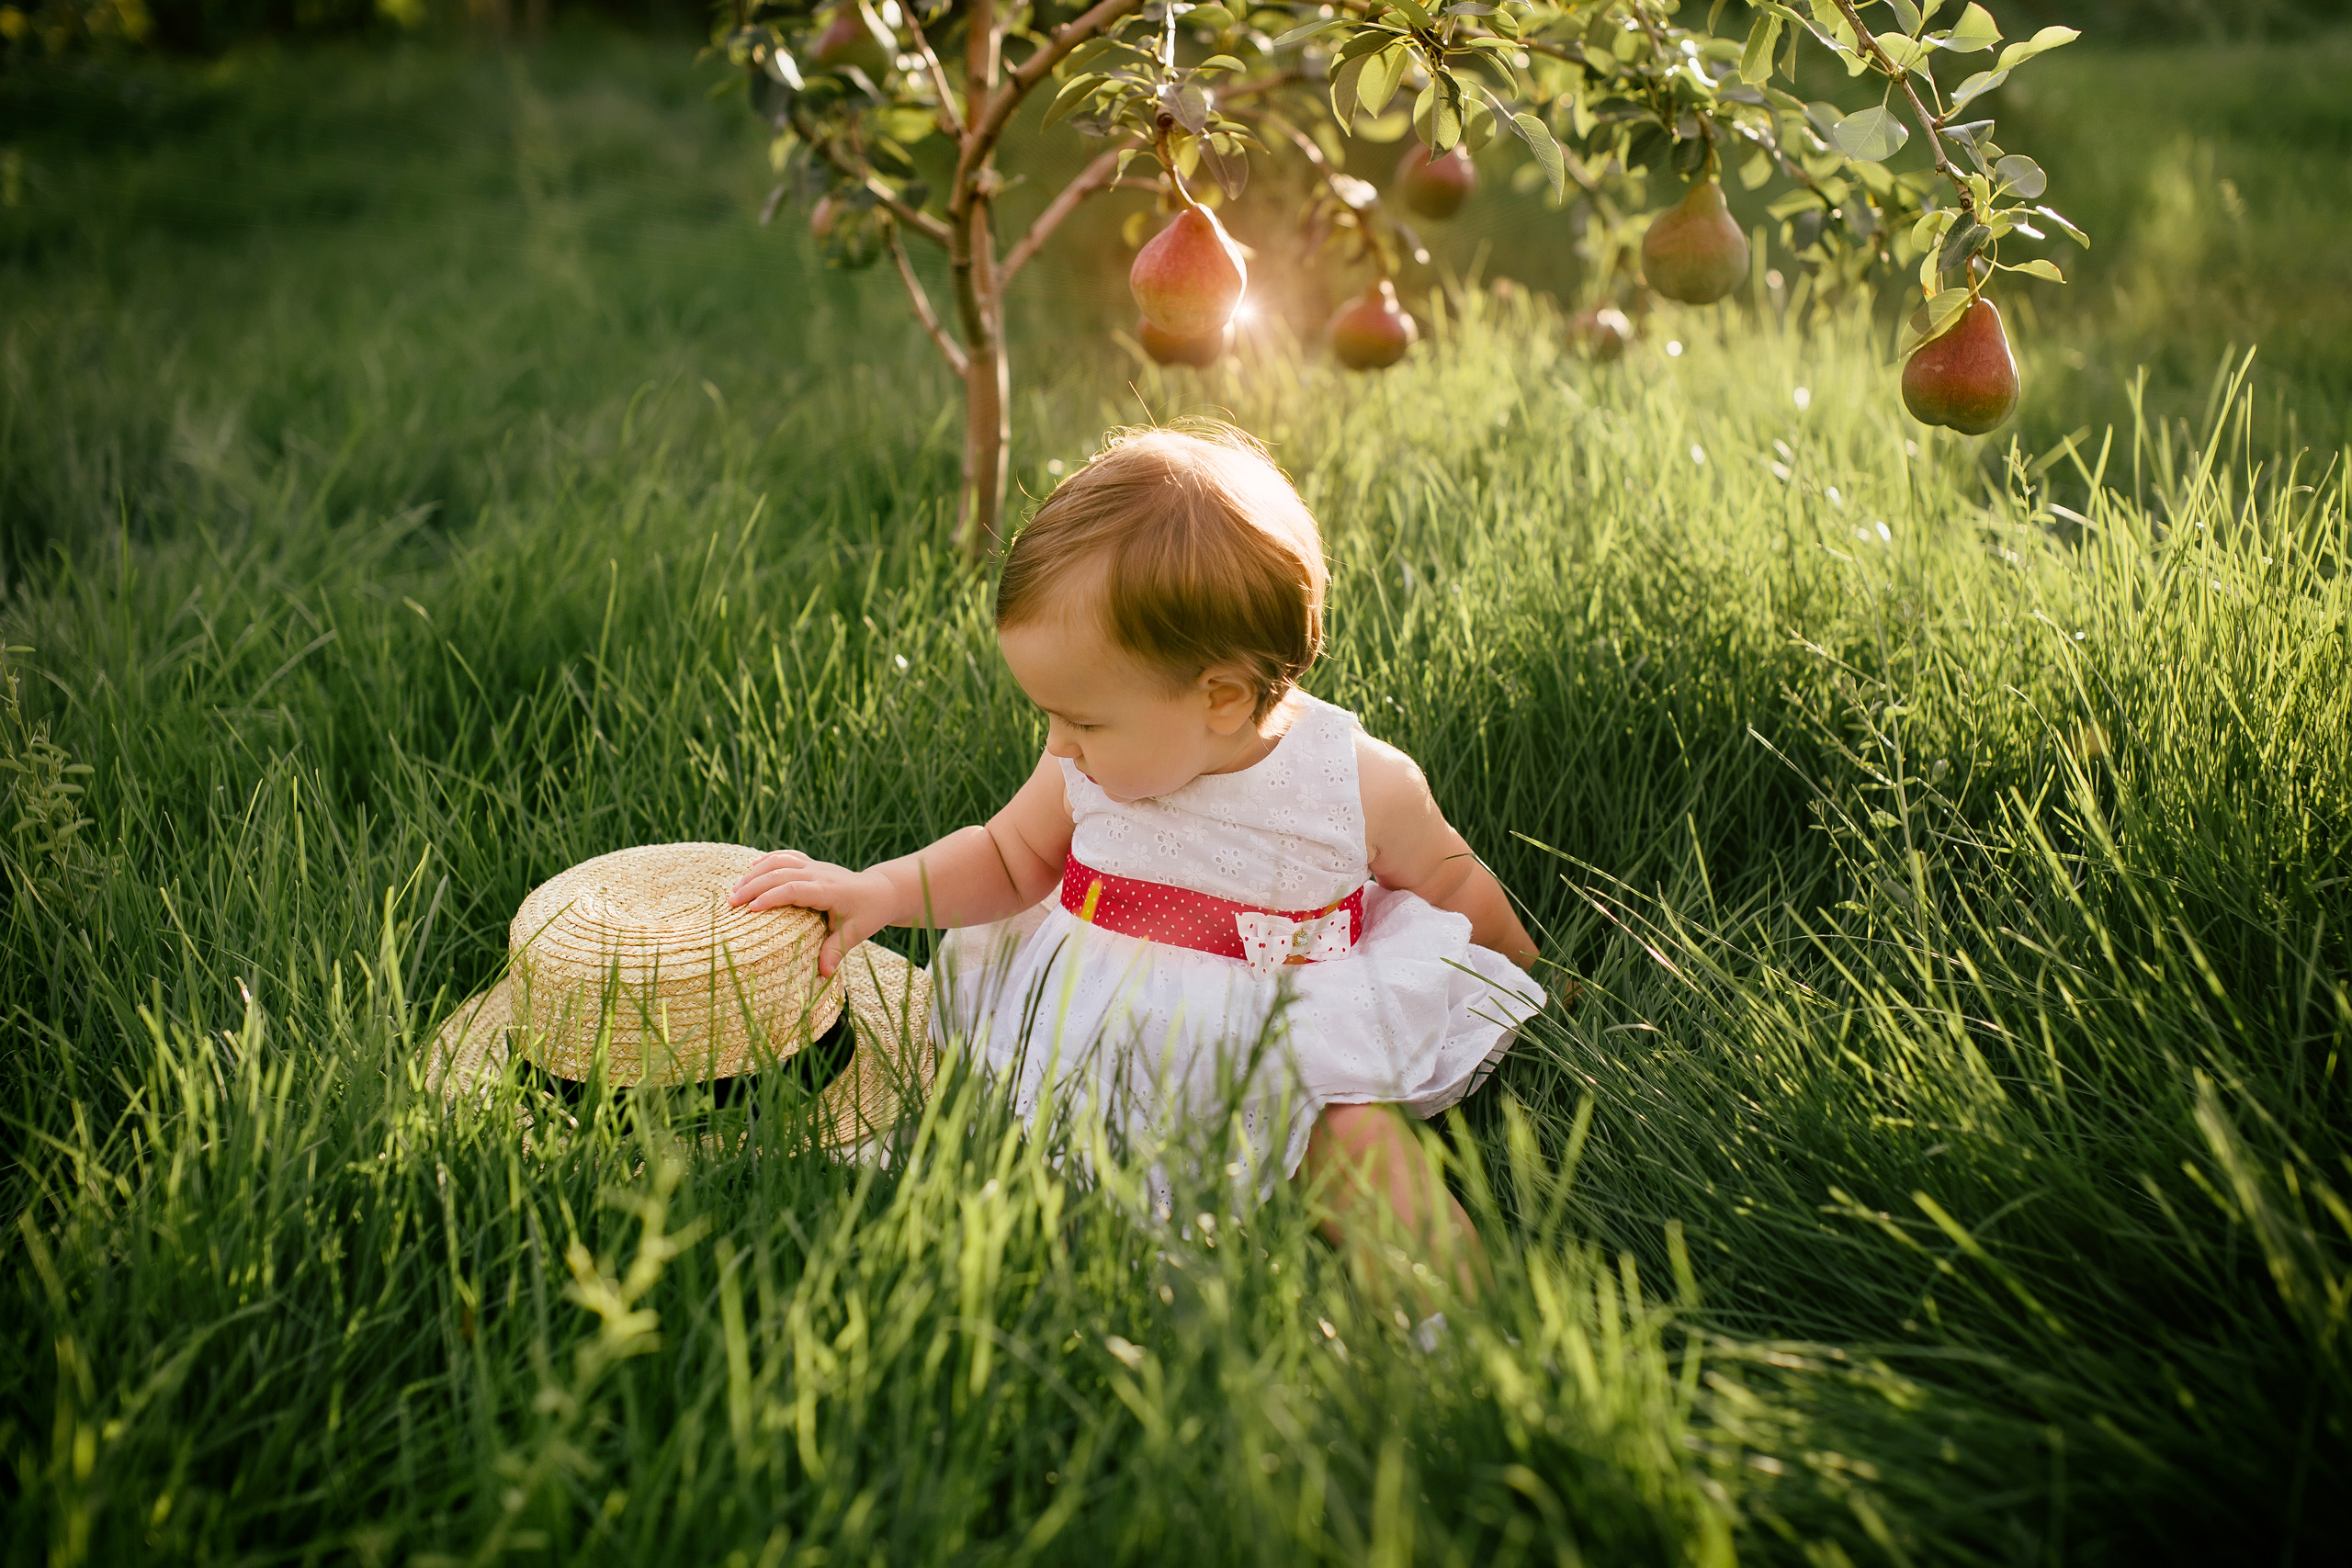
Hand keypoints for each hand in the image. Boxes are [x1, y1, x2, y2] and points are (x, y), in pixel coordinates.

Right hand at [728, 849, 899, 975]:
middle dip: (753, 886)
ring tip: (735, 889)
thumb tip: (824, 973)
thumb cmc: (869, 913)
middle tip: (731, 903)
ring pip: (780, 861)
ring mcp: (815, 866)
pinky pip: (787, 856)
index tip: (750, 909)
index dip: (772, 896)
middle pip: (780, 873)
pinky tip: (751, 869)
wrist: (881, 890)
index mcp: (829, 890)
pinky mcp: (812, 864)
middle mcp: (819, 873)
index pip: (795, 889)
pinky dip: (768, 860)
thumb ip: (837, 950)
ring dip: (756, 873)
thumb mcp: (856, 933)